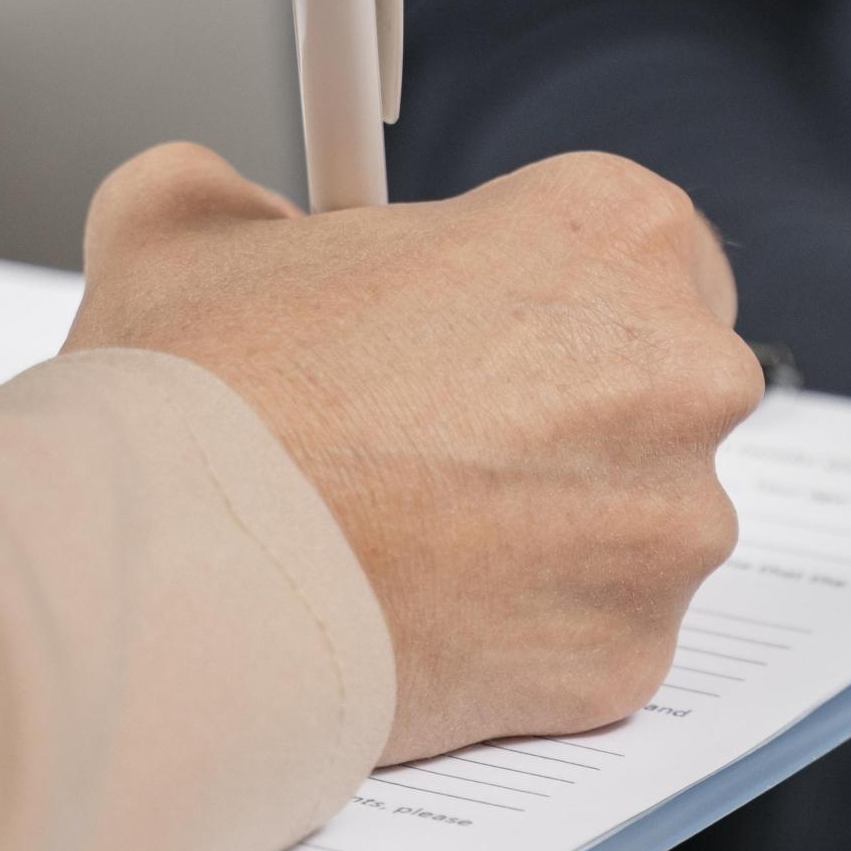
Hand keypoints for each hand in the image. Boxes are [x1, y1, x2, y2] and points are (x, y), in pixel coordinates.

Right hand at [66, 144, 763, 762]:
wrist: (168, 584)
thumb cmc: (197, 407)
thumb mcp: (186, 230)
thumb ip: (244, 197)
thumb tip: (243, 217)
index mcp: (612, 232)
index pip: (659, 256)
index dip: (571, 302)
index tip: (512, 337)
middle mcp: (683, 373)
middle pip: (661, 395)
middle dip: (574, 422)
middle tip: (448, 447)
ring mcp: (671, 525)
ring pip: (639, 525)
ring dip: (558, 533)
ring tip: (422, 539)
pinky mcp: (635, 653)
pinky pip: (601, 636)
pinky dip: (533, 636)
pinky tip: (432, 615)